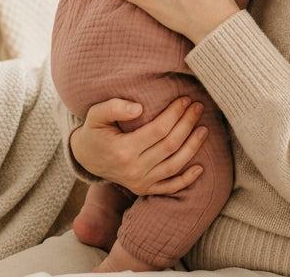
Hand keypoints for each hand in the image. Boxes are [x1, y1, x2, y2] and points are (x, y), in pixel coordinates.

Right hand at [70, 96, 207, 195]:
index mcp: (122, 150)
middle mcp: (133, 169)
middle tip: (198, 107)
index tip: (185, 99)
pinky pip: (169, 188)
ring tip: (203, 129)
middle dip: (187, 124)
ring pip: (174, 166)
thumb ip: (114, 107)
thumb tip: (139, 108)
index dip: (175, 114)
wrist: (85, 158)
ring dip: (192, 147)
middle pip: (170, 146)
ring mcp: (139, 182)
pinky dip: (186, 180)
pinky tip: (200, 168)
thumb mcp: (96, 115)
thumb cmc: (94, 131)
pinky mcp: (144, 189)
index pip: (158, 130)